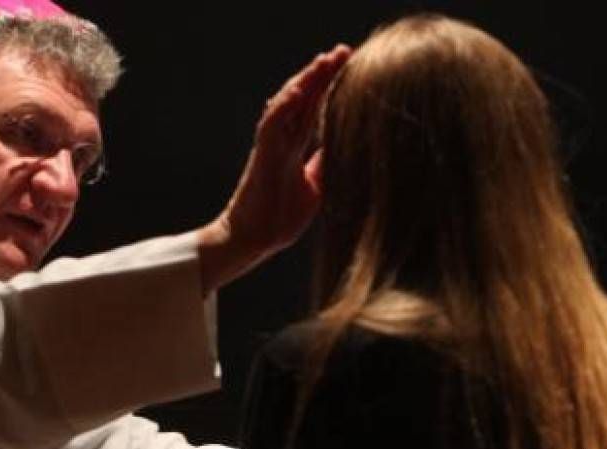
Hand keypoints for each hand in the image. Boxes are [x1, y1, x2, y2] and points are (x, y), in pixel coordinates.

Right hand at [198, 45, 350, 292]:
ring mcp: (272, 146)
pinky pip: (271, 123)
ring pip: (288, 103)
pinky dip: (283, 105)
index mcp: (294, 148)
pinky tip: (298, 89)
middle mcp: (283, 141)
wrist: (254, 239)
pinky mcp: (262, 155)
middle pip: (305, 99)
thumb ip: (324, 166)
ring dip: (306, 80)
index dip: (331, 88)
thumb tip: (342, 153)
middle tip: (345, 51)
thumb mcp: (315, 188)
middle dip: (324, 74)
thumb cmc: (279, 219)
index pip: (315, 110)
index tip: (352, 68)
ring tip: (326, 59)